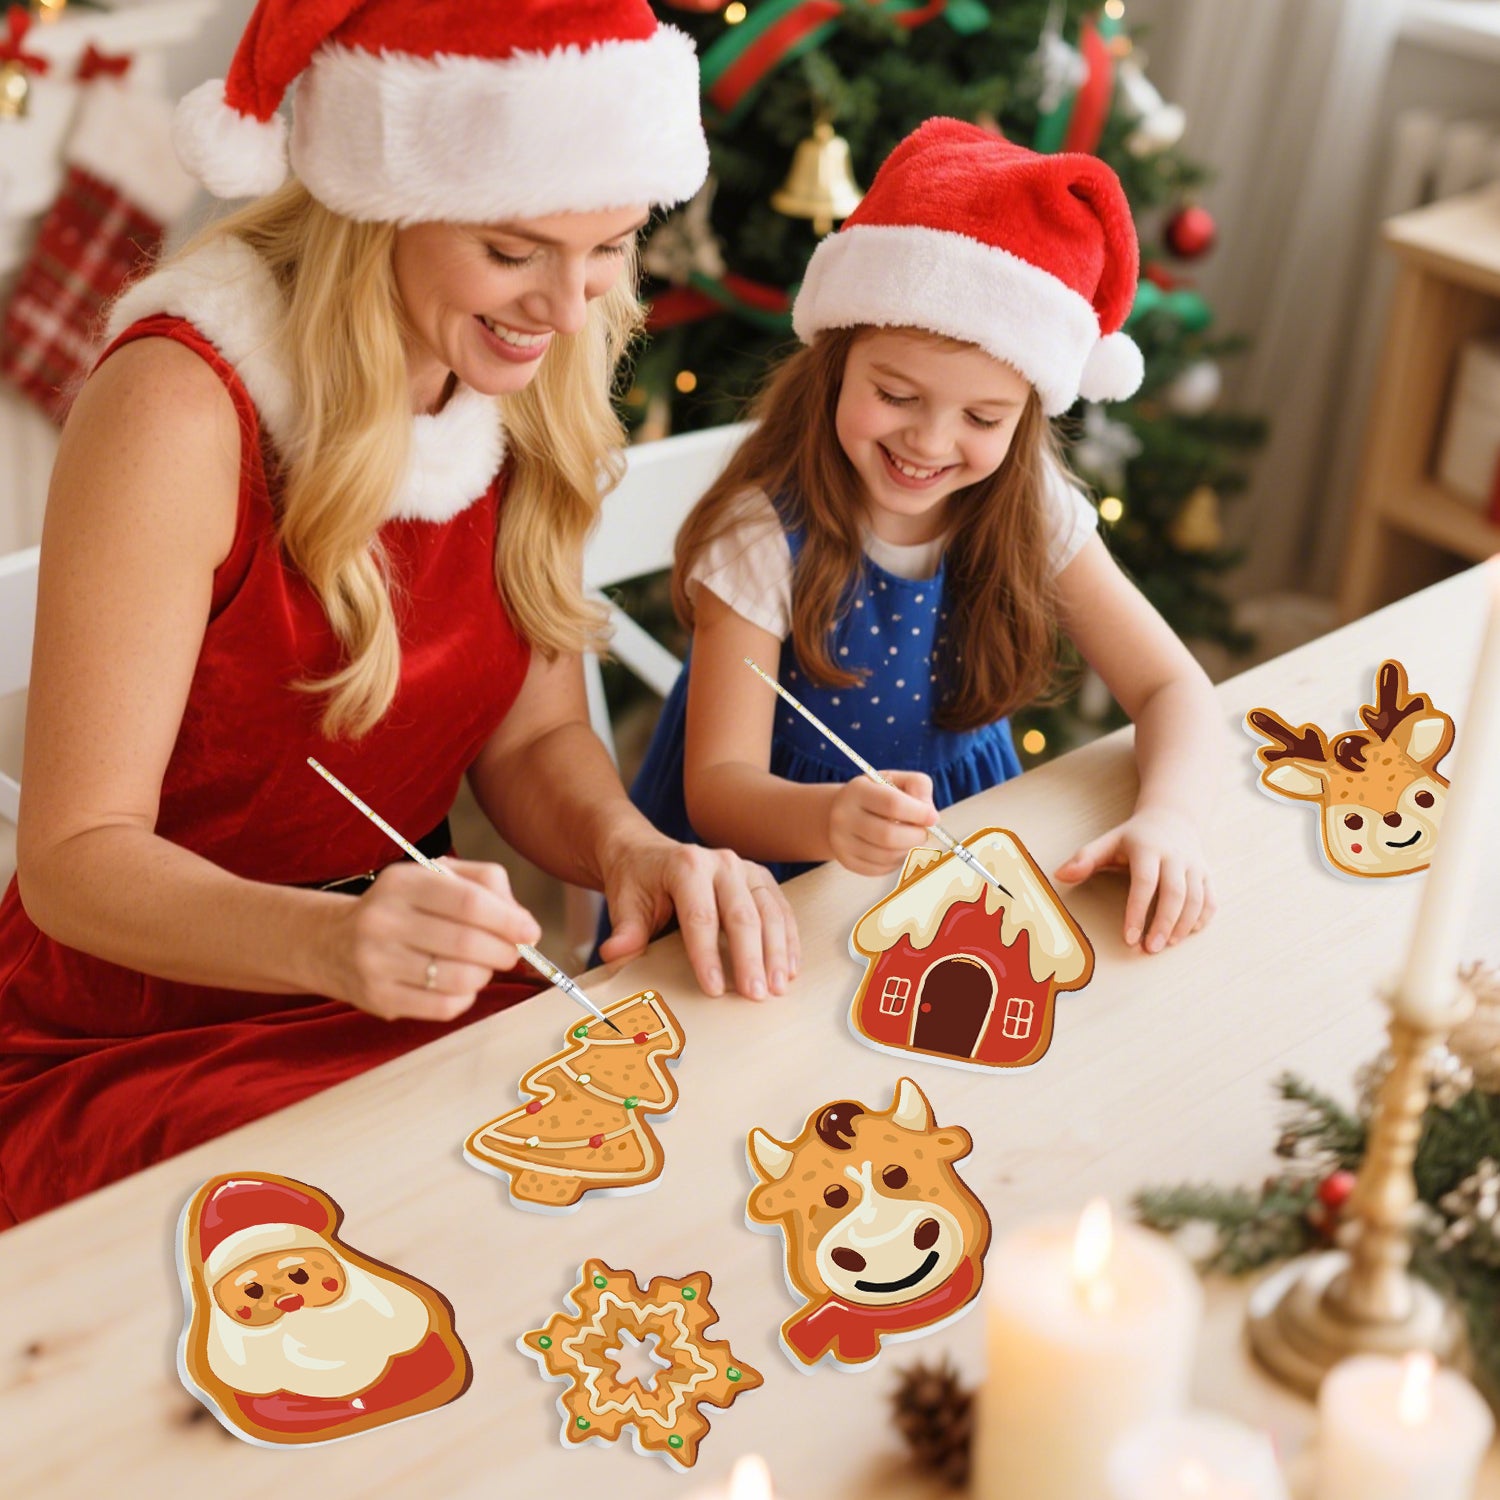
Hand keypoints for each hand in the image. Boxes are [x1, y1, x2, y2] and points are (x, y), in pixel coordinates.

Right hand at [325, 857, 541, 1020]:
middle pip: (467, 942)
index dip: (509, 919)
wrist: (330, 943)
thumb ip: (484, 884)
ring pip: (459, 978)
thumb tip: (522, 921)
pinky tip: (460, 985)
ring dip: (485, 975)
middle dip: (503, 950)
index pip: (469, 902)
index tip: (530, 931)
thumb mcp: (434, 877)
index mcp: (402, 883)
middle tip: (512, 952)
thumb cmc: (402, 907)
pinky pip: (444, 1007)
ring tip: (482, 966)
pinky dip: (465, 997)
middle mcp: (383, 921)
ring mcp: (377, 963)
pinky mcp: (379, 1000)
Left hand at [597, 832, 798, 1000]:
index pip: (701, 916)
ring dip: (777, 952)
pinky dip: (788, 940)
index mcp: (686, 865)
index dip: (708, 955)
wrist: (646, 853)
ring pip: (769, 911)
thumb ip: (625, 930)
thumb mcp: (624, 902)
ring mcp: (745, 868)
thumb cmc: (637, 881)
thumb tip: (615, 954)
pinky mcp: (759, 878)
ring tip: (777, 987)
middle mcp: (721, 863)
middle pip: (742, 914)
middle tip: (755, 995)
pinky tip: (789, 968)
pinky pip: (780, 909)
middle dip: (751, 958)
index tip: (714, 989)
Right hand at [827, 771, 937, 876]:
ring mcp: (842, 841)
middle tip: (923, 833)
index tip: (933, 818)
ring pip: (887, 855)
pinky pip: (881, 869)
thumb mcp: (895, 779)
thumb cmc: (877, 794)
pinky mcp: (847, 861)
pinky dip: (896, 861)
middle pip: (889, 835)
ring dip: (908, 850)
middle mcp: (843, 816)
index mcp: (857, 790)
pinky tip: (896, 849)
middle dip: (916, 837)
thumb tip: (931, 816)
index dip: (919, 813)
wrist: (841, 811)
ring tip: (909, 839)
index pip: (893, 804)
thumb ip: (918, 787)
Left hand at [1053, 807, 1214, 953]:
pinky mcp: (1207, 874)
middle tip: (1149, 949)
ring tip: (1166, 945)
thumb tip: (1059, 876)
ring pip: (1196, 899)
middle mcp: (1175, 856)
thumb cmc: (1134, 837)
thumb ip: (1085, 859)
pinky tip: (1187, 934)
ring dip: (1182, 925)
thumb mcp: (1108, 842)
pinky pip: (1211, 899)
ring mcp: (1195, 865)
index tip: (1128, 937)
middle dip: (1163, 924)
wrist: (1172, 817)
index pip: (1144, 883)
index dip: (1137, 911)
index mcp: (1148, 849)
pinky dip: (1202, 919)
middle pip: (1174, 893)